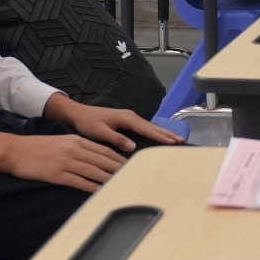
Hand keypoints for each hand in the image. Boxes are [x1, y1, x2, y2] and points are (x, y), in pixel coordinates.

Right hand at [0, 130, 125, 192]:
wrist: (16, 150)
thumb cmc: (38, 147)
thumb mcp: (62, 141)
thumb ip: (79, 147)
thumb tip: (96, 157)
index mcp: (76, 140)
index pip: (103, 149)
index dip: (118, 157)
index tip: (130, 164)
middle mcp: (74, 149)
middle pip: (102, 160)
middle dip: (118, 168)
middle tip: (133, 175)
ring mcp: (66, 162)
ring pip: (93, 171)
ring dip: (108, 178)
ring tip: (122, 184)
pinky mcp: (57, 174)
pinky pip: (78, 181)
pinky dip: (91, 187)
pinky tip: (100, 191)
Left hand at [43, 93, 183, 152]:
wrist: (78, 113)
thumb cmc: (88, 122)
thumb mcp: (100, 131)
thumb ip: (116, 138)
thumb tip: (132, 146)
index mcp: (126, 118)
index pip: (146, 128)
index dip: (160, 136)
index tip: (173, 141)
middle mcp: (130, 116)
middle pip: (152, 126)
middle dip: (167, 134)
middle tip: (181, 141)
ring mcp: (129, 118)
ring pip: (149, 126)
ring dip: (162, 133)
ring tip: (175, 140)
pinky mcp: (127, 121)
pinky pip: (144, 128)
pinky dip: (154, 132)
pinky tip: (159, 137)